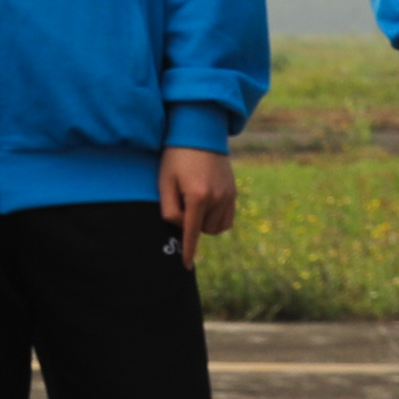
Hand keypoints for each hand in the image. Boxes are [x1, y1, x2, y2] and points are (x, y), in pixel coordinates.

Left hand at [156, 146, 238, 265]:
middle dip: (191, 223)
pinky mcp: (234, 192)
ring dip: (204, 222)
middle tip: (182, 200)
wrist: (199, 131)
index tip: (186, 266)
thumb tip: (181, 228)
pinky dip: (217, 219)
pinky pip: (227, 219)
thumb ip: (169, 209)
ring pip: (216, 227)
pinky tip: (207, 206)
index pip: (192, 232)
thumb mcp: (165, 181)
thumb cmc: (175, 156)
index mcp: (197, 196)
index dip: (188, 251)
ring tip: (194, 200)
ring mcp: (228, 195)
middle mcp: (217, 198)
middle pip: (203, 229)